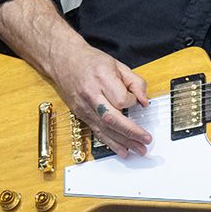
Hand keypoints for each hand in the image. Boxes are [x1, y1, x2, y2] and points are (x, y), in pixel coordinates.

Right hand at [53, 39, 151, 157]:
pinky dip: (110, 143)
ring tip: (139, 149)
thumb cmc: (91, 61)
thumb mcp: (118, 65)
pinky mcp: (80, 115)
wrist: (64, 60)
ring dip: (123, 142)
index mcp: (102, 78)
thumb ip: (135, 82)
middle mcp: (91, 95)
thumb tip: (144, 101)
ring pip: (104, 129)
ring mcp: (84, 107)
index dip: (132, 101)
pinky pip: (97, 132)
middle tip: (146, 140)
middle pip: (112, 118)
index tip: (136, 100)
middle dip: (131, 131)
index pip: (121, 99)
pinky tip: (122, 150)